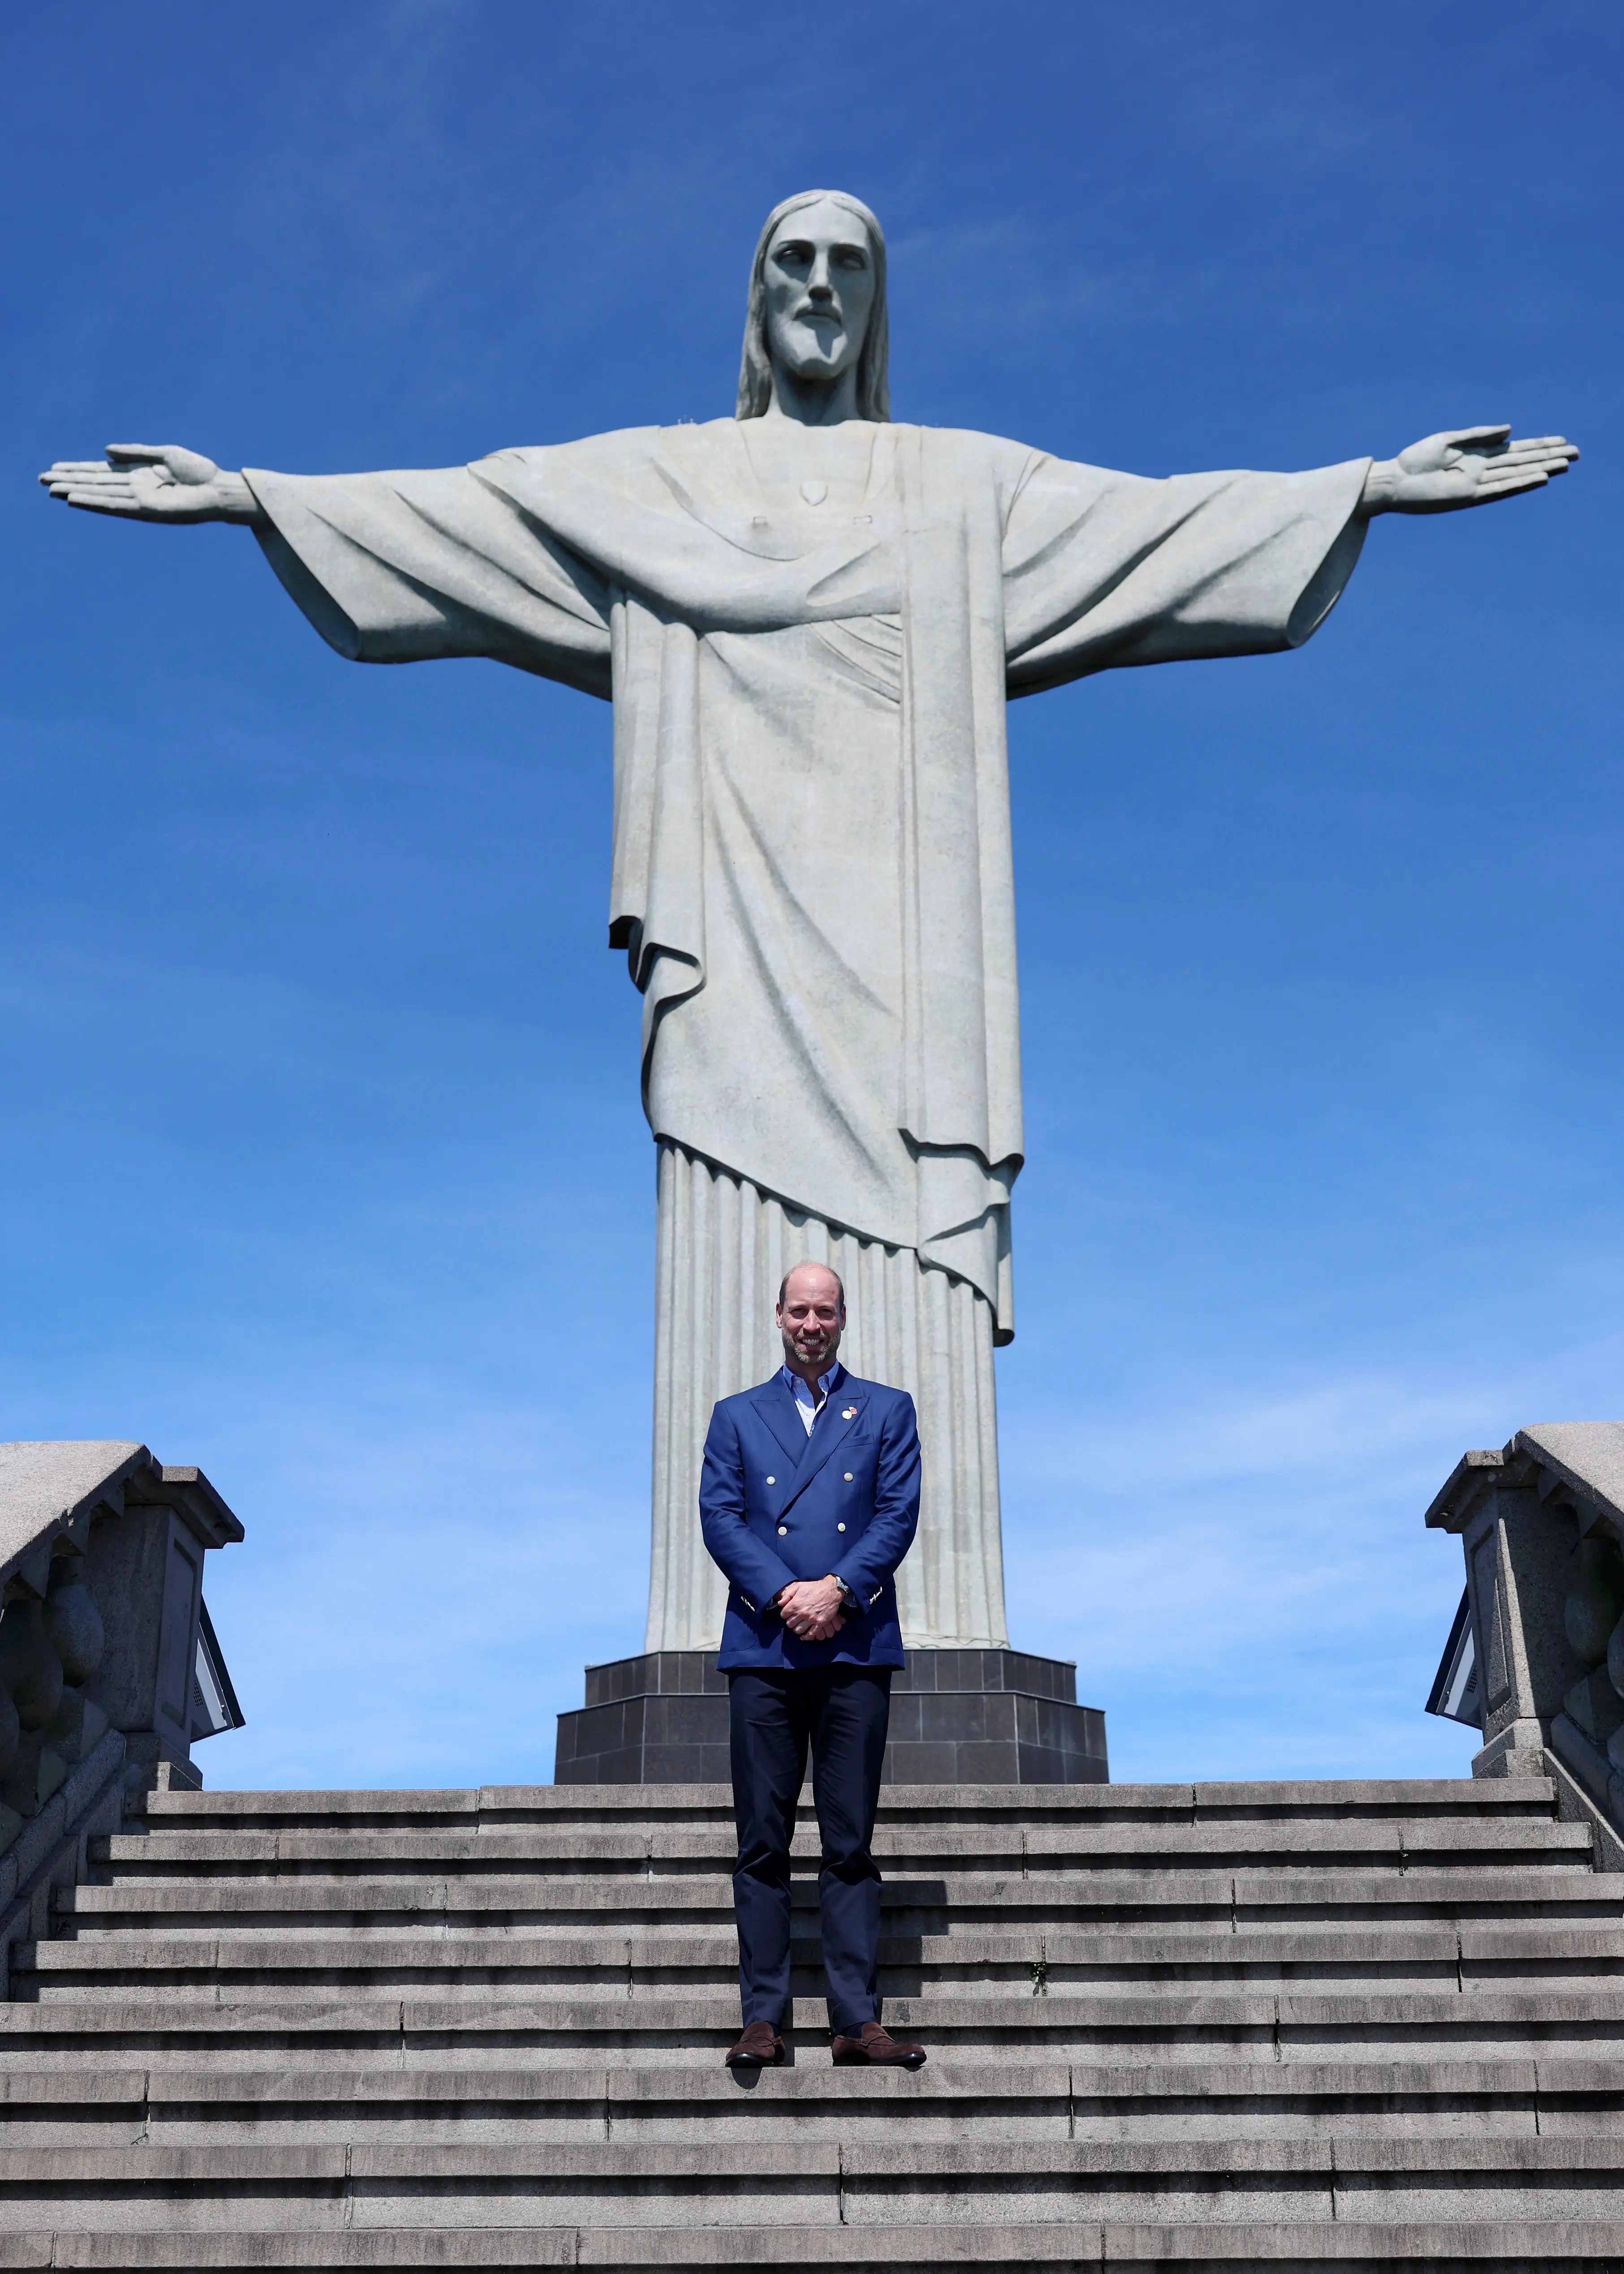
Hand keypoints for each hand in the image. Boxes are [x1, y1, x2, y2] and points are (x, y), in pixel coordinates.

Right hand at [38, 444, 262, 523]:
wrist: (219, 488)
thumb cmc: (199, 471)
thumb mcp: (164, 453)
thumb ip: (135, 452)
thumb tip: (105, 451)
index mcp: (138, 474)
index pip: (101, 472)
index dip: (78, 469)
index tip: (56, 468)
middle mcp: (135, 488)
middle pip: (95, 484)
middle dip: (69, 481)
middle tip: (42, 480)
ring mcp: (138, 500)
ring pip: (99, 495)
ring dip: (75, 491)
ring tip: (51, 489)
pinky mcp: (146, 510)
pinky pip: (114, 506)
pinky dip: (94, 503)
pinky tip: (76, 500)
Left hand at [775, 1575, 846, 1641]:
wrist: (831, 1590)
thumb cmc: (814, 1587)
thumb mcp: (799, 1586)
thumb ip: (788, 1594)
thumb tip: (780, 1603)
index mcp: (795, 1604)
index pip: (783, 1615)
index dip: (785, 1614)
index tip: (788, 1613)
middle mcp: (802, 1613)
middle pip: (790, 1624)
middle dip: (791, 1622)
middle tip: (794, 1619)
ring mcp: (811, 1619)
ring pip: (798, 1630)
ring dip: (797, 1629)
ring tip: (799, 1625)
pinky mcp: (819, 1623)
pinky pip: (810, 1634)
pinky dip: (806, 1637)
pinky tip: (804, 1636)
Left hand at [1360, 426, 1576, 514]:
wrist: (1393, 480)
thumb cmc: (1415, 460)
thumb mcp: (1449, 439)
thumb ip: (1480, 434)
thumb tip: (1511, 430)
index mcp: (1477, 455)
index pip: (1515, 449)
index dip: (1539, 445)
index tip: (1562, 440)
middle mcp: (1481, 470)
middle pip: (1522, 461)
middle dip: (1548, 456)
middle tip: (1576, 453)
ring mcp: (1477, 484)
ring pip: (1516, 475)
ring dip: (1541, 469)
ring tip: (1565, 465)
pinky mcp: (1468, 496)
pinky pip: (1500, 489)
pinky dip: (1520, 483)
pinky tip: (1539, 478)